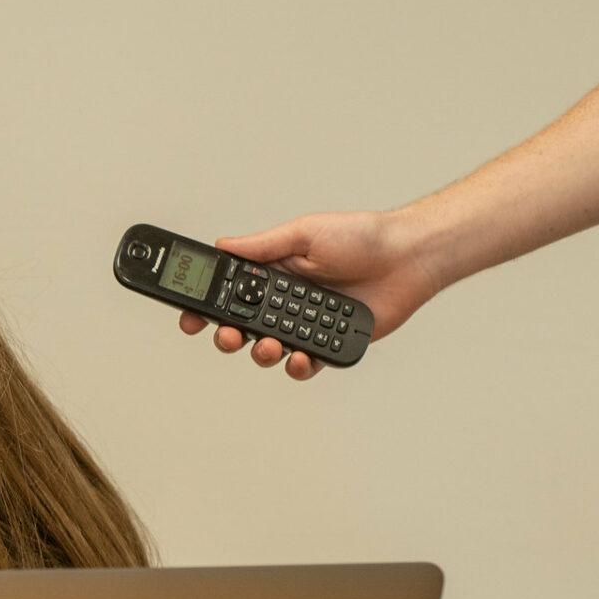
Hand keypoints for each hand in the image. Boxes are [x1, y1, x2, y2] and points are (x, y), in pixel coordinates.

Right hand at [178, 210, 442, 379]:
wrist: (409, 258)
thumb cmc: (363, 237)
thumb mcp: (305, 232)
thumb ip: (262, 246)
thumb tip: (222, 246)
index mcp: (273, 272)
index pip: (228, 292)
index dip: (204, 306)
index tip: (189, 318)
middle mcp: (284, 300)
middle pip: (241, 326)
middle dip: (227, 335)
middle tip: (230, 335)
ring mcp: (304, 324)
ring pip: (268, 349)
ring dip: (262, 351)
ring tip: (271, 345)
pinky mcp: (328, 344)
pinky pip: (305, 364)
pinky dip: (298, 366)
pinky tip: (300, 359)